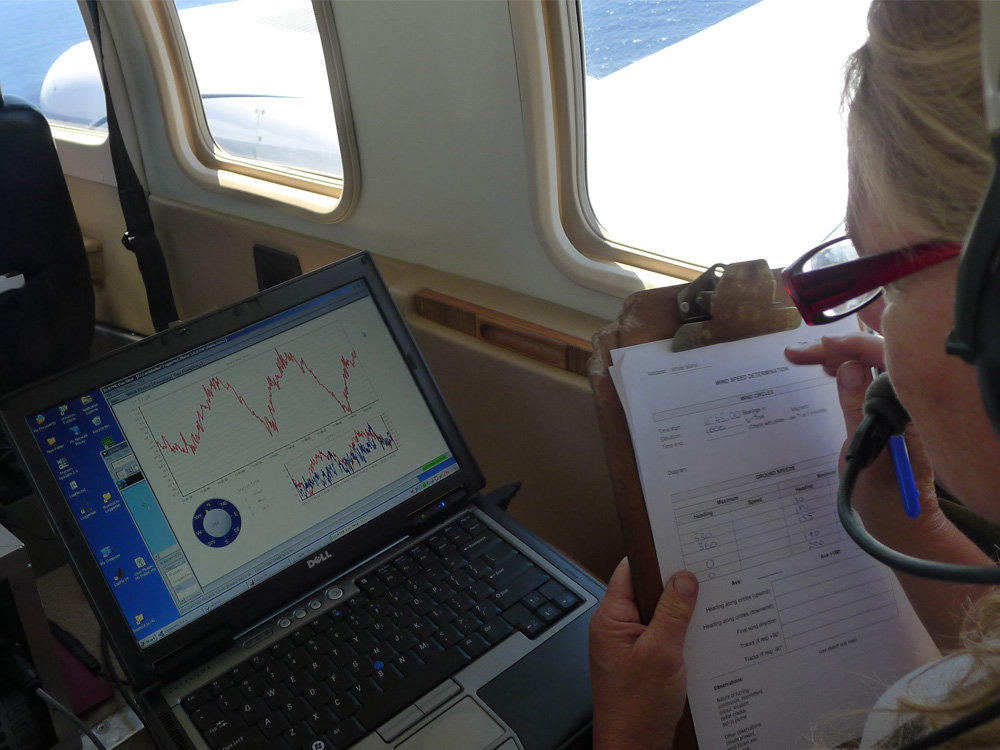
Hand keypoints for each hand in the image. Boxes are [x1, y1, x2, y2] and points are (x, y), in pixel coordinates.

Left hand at [590, 558, 697, 749]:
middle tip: (708, 574)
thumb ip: (672, 613)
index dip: (656, 557)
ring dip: (683, 613)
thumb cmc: (636, 710)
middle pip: (648, 592)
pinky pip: (666, 638)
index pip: (630, 571)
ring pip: (660, 616)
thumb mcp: (661, 654)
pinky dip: (684, 635)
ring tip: (712, 602)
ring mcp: (632, 647)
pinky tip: (706, 635)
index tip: (683, 546)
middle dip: (676, 585)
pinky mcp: (645, 663)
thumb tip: (684, 578)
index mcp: (610, 619)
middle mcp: (618, 629)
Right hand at [788, 338, 990, 648]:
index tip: (817, 349)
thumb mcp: (865, 453)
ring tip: (807, 359)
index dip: (849, 346)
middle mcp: (910, 398)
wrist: (901, 521)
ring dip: (840, 356)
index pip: (884, 356)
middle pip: (878, 353)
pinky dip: (848, 371)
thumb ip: (856, 406)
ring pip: (873, 364)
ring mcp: (902, 404)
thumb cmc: (885, 494)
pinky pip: (872, 379)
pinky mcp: (893, 412)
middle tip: (797, 353)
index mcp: (910, 404)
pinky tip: (829, 371)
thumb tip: (848, 365)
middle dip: (838, 347)